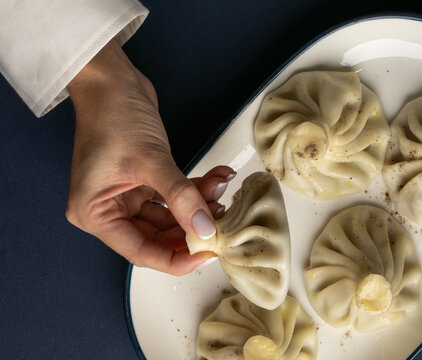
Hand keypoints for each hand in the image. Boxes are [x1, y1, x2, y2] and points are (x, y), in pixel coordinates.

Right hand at [65, 40, 233, 274]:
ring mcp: (127, 194)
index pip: (141, 251)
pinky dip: (195, 189)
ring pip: (171, 215)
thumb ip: (180, 197)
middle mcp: (109, 209)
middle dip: (192, 227)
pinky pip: (174, 195)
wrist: (112, 79)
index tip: (207, 254)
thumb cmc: (113, 114)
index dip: (176, 258)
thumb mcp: (150, 160)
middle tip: (222, 221)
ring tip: (221, 192)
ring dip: (198, 205)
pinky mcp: (144, 180)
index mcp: (95, 213)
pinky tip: (216, 178)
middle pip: (158, 236)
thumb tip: (205, 229)